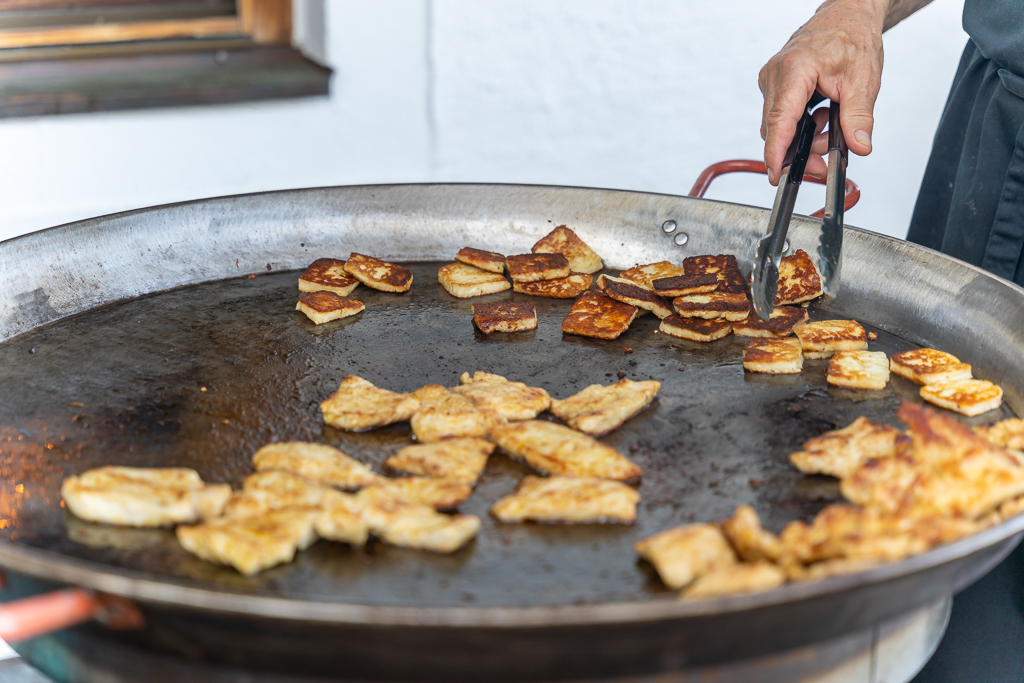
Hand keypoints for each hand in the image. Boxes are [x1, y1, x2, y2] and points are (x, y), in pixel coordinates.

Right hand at [759, 0, 885, 184]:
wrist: (847, 15)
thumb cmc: (852, 37)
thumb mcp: (863, 80)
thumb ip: (859, 117)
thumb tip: (859, 146)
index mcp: (796, 69)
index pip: (781, 118)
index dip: (776, 150)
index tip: (775, 173)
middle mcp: (776, 74)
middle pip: (777, 128)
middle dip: (800, 150)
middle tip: (826, 161)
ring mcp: (771, 80)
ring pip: (778, 126)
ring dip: (802, 138)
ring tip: (831, 129)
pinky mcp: (774, 85)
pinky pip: (781, 116)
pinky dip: (799, 126)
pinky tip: (820, 118)